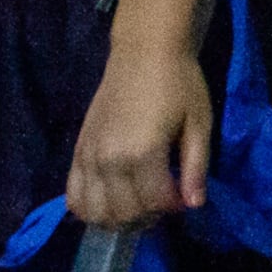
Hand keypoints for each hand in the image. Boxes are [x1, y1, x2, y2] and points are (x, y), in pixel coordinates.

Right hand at [68, 41, 213, 227]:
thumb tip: (194, 205)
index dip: (174, 207)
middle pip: (123, 213)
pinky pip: (72, 196)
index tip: (185, 197)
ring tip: (139, 205)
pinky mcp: (77, 152)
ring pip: (94, 212)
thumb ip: (195, 167)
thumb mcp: (199, 123)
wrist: (144, 53)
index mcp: (142, 152)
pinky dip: (88, 210)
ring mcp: (88, 157)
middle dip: (148, 217)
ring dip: (118, 219)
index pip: (154, 203)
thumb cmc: (179, 84)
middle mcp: (108, 160)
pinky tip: (109, 203)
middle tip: (164, 202)